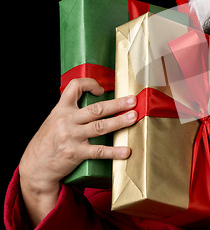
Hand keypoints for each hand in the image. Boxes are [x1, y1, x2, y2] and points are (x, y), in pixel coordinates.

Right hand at [19, 78, 137, 225]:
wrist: (34, 167)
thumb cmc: (48, 142)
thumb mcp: (54, 121)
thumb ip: (71, 111)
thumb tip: (95, 102)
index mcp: (61, 109)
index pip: (75, 87)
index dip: (90, 84)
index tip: (102, 89)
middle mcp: (67, 121)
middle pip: (96, 109)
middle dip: (117, 104)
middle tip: (133, 100)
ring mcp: (71, 137)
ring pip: (100, 127)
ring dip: (119, 122)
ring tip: (133, 117)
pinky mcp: (75, 153)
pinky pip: (98, 151)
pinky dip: (114, 152)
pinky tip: (126, 151)